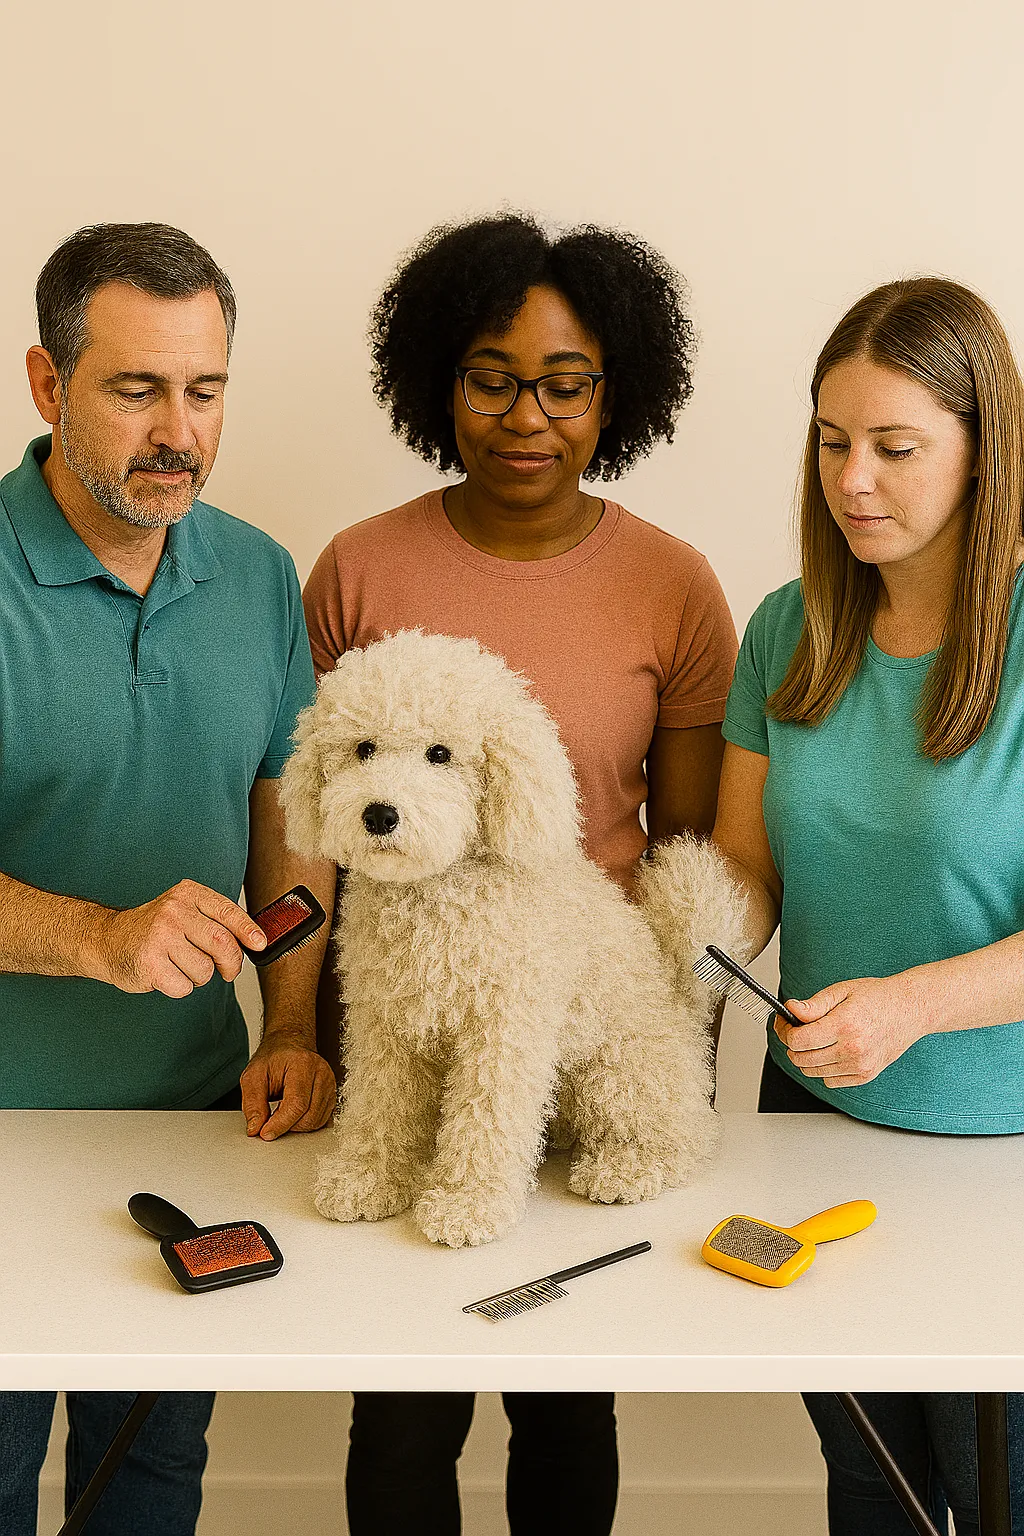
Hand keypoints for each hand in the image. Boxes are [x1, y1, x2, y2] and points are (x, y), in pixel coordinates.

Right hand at [86, 880, 265, 997]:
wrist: (106, 940)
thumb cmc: (153, 930)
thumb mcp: (183, 911)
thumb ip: (214, 920)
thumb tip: (254, 940)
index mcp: (186, 894)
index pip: (228, 912)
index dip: (248, 930)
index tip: (260, 944)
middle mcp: (174, 912)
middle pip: (223, 944)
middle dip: (231, 964)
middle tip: (227, 971)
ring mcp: (160, 937)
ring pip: (205, 970)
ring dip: (199, 976)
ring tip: (179, 965)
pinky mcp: (149, 963)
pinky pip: (184, 987)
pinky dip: (179, 987)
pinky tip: (165, 974)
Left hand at [240, 1033, 336, 1139]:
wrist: (290, 1046)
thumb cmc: (273, 1058)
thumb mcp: (253, 1076)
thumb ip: (253, 1103)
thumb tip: (255, 1129)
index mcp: (303, 1064)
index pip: (297, 1104)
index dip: (280, 1124)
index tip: (265, 1133)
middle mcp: (322, 1074)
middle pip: (309, 1116)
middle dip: (287, 1126)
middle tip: (269, 1120)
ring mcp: (330, 1085)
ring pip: (316, 1121)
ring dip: (296, 1126)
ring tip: (281, 1112)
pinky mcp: (332, 1095)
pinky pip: (321, 1120)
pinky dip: (305, 1124)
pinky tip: (293, 1114)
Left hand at [775, 974, 924, 1086]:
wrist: (910, 1009)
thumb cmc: (878, 997)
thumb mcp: (842, 991)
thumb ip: (814, 1004)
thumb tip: (791, 1009)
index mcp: (844, 1025)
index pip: (798, 1040)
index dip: (784, 1031)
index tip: (784, 1022)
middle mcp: (852, 1049)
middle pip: (802, 1058)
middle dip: (791, 1044)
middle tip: (794, 1029)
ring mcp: (860, 1066)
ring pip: (813, 1072)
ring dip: (805, 1057)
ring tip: (813, 1039)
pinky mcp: (865, 1075)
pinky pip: (830, 1081)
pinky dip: (823, 1069)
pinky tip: (829, 1051)